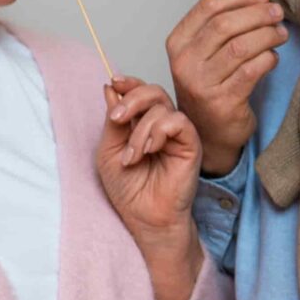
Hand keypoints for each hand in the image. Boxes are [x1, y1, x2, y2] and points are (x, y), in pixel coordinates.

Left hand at [98, 78, 202, 233]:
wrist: (144, 217)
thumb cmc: (128, 189)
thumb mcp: (108, 150)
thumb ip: (112, 121)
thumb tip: (111, 89)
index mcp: (142, 124)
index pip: (140, 92)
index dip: (129, 83)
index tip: (114, 83)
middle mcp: (161, 125)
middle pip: (153, 91)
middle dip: (132, 99)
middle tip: (117, 119)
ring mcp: (177, 134)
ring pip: (162, 107)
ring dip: (140, 130)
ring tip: (132, 156)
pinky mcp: (191, 144)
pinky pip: (178, 122)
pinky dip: (159, 131)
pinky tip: (150, 150)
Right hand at [167, 0, 287, 175]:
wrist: (209, 134)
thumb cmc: (212, 87)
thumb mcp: (205, 53)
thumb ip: (222, 26)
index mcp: (178, 43)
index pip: (207, 6)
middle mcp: (185, 63)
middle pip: (225, 24)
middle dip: (258, 14)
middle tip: (277, 13)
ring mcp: (201, 84)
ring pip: (241, 46)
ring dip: (267, 35)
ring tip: (280, 34)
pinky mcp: (223, 102)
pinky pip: (252, 70)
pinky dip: (268, 59)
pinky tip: (273, 57)